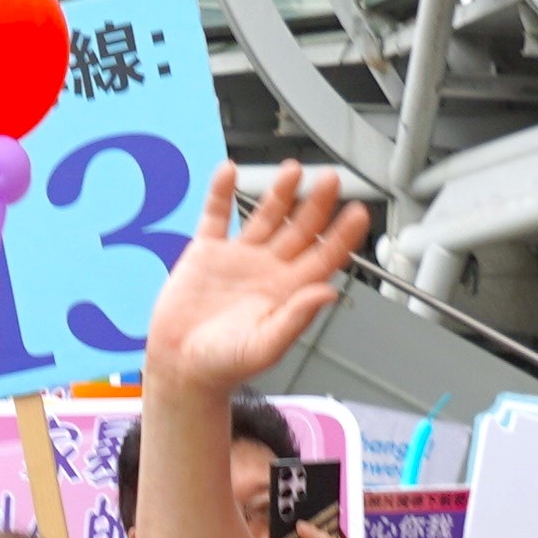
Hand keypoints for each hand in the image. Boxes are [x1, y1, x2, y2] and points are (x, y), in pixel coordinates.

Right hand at [138, 163, 369, 408]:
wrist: (179, 367)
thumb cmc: (223, 366)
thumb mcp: (264, 348)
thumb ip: (296, 319)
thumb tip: (327, 293)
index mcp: (287, 292)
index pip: (323, 257)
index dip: (342, 235)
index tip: (357, 214)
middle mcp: (268, 269)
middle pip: (300, 229)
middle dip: (316, 204)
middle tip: (331, 180)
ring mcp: (239, 258)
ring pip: (265, 216)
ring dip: (279, 193)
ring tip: (293, 170)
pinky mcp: (206, 253)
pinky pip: (216, 216)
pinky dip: (221, 193)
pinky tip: (229, 172)